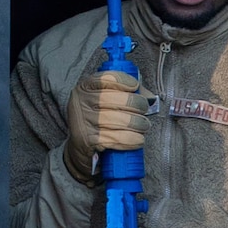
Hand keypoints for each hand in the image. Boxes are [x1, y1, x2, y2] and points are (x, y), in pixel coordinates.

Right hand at [65, 69, 149, 186]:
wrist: (77, 148)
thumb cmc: (97, 121)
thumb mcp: (104, 101)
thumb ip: (126, 92)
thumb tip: (149, 96)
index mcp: (85, 87)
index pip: (108, 78)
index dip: (126, 81)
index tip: (135, 87)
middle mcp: (82, 102)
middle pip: (120, 99)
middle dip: (139, 106)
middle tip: (144, 112)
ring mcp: (84, 121)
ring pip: (122, 120)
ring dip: (139, 125)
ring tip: (143, 126)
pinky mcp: (89, 140)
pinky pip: (119, 138)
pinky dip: (133, 140)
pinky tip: (138, 139)